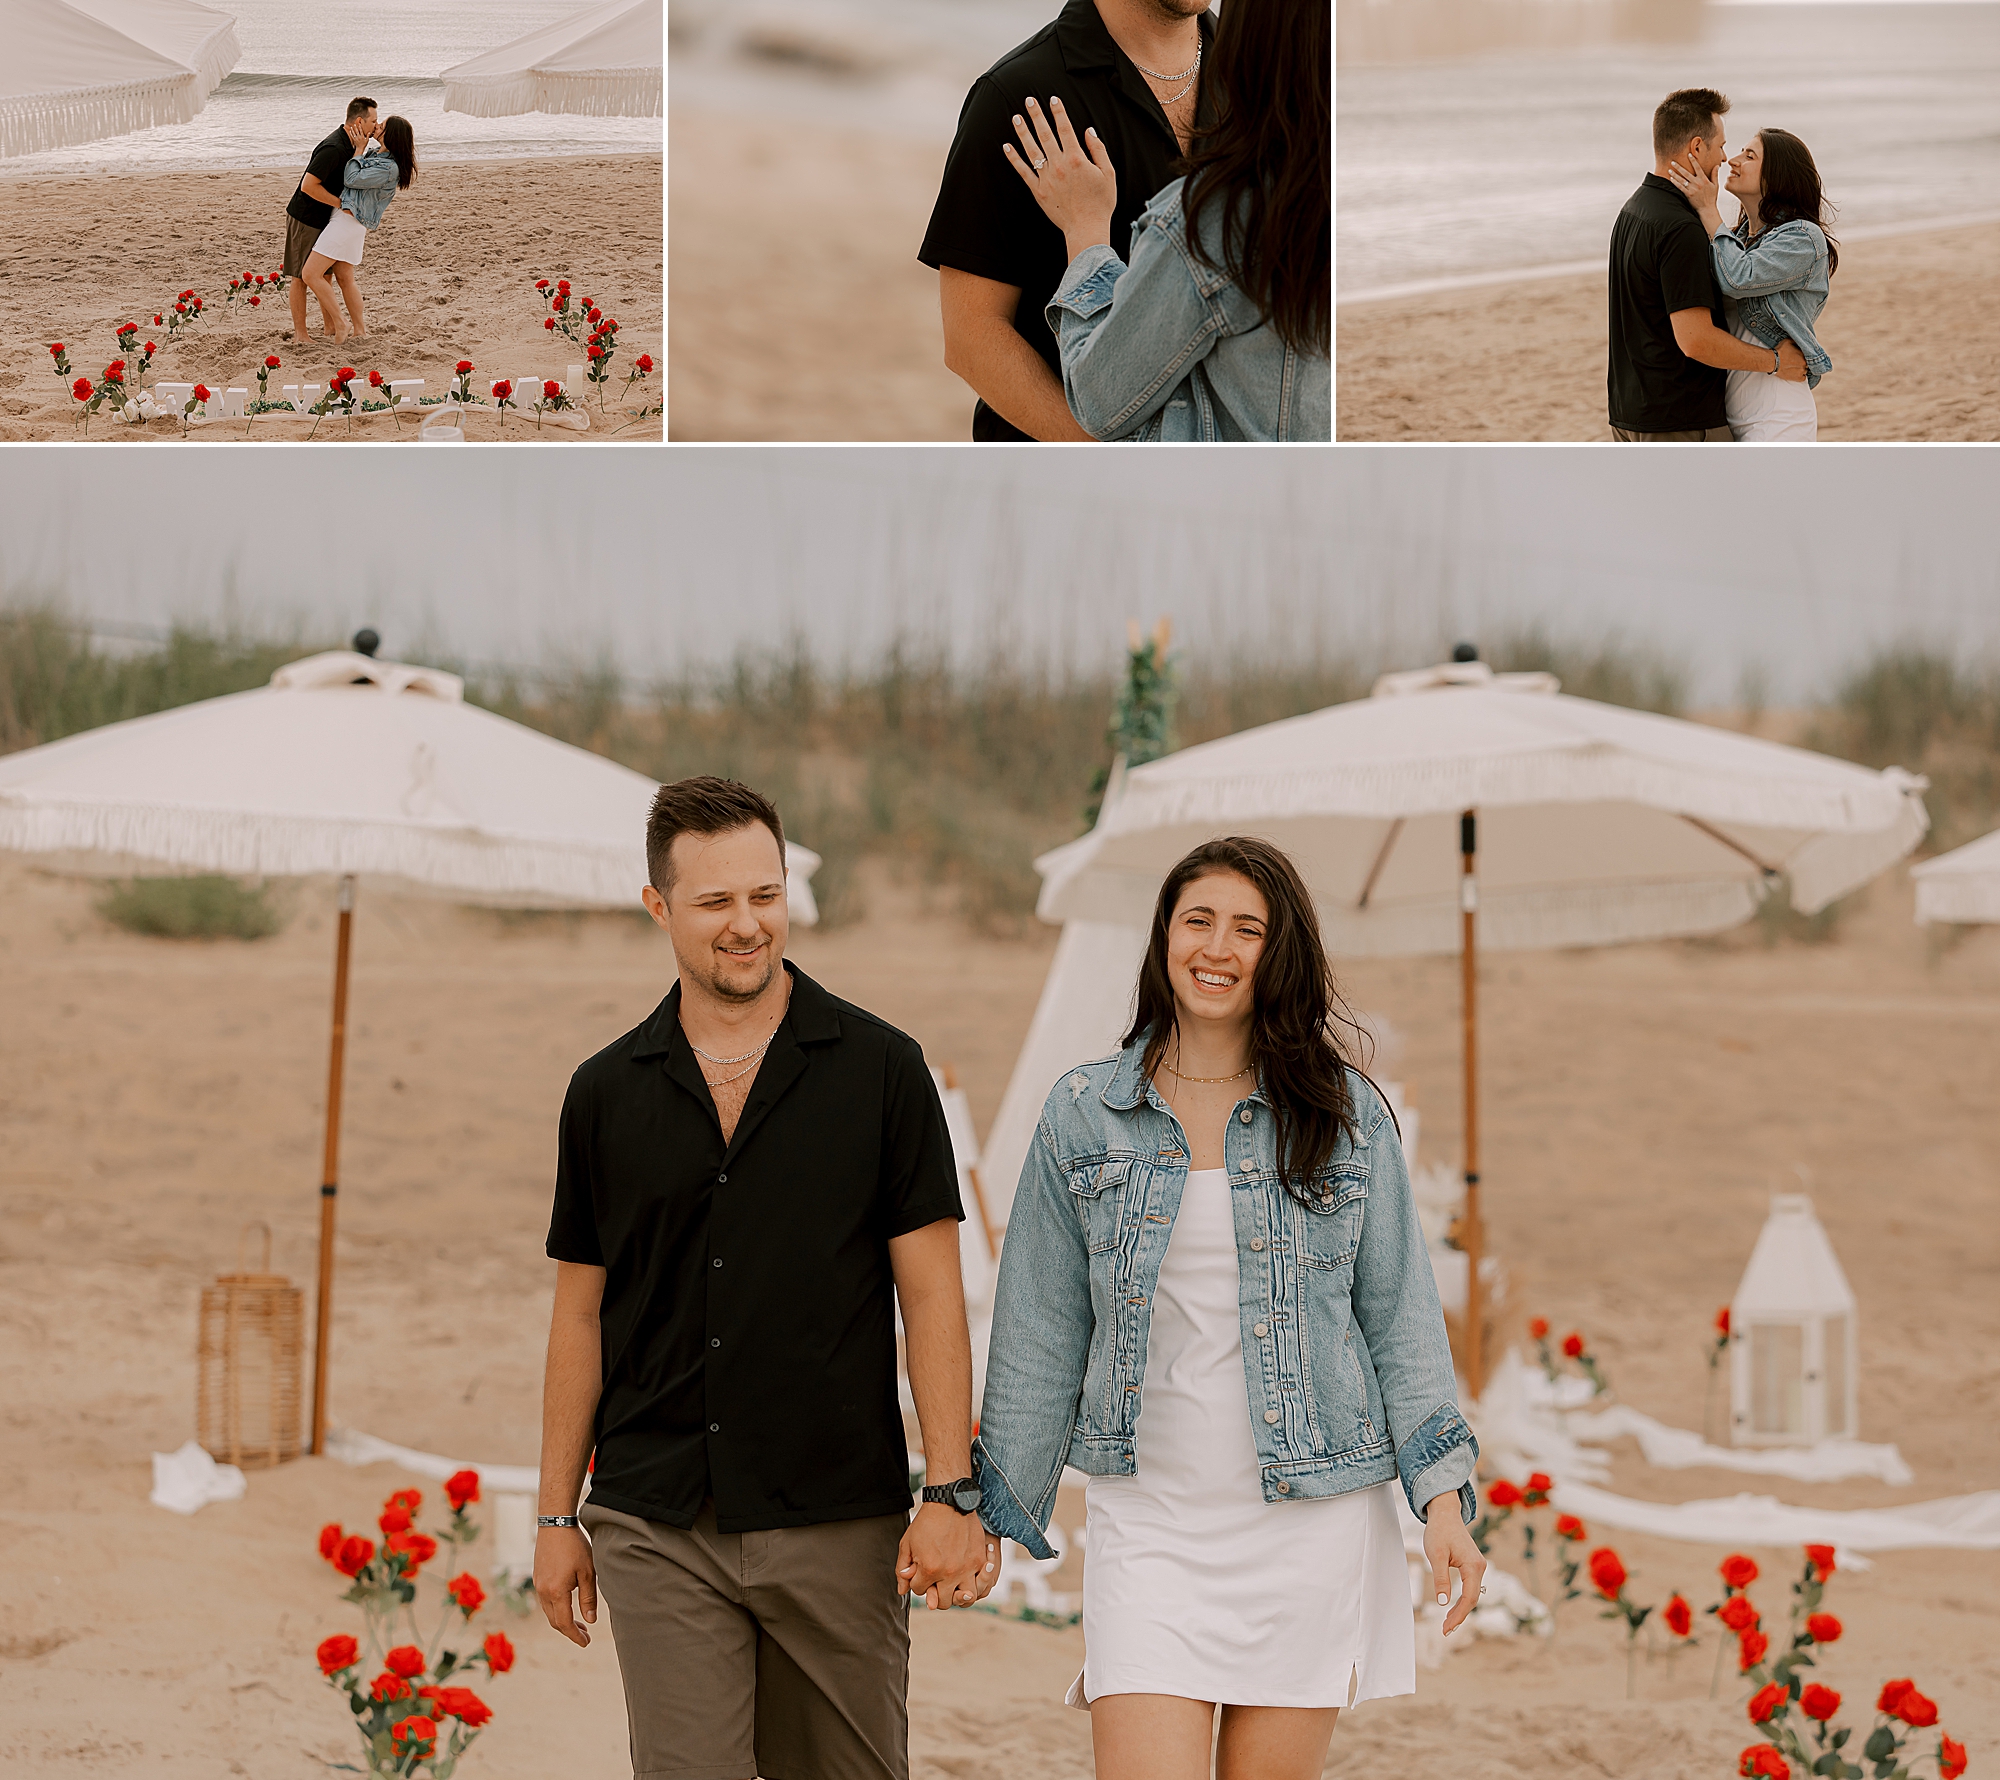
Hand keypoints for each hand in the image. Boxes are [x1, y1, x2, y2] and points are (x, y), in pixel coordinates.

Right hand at [533, 1524, 597, 1646]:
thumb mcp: (587, 1572)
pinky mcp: (537, 1577)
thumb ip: (588, 1598)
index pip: (564, 1623)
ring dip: (563, 1620)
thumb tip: (591, 1620)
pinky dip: (557, 1609)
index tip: (586, 1643)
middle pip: (554, 1621)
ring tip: (579, 1622)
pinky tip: (568, 1605)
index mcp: (556, 1592)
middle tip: (585, 1635)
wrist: (555, 1524)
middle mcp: (543, 1592)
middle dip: (570, 1631)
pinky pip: (546, 1601)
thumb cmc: (575, 1546)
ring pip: (549, 1612)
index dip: (575, 1636)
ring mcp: (538, 1584)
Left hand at [896, 1503, 989, 1609]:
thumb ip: (902, 1568)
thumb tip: (902, 1589)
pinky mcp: (980, 1560)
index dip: (917, 1582)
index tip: (920, 1572)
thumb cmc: (927, 1521)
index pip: (920, 1590)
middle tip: (936, 1583)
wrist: (950, 1502)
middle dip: (936, 1594)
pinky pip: (982, 1583)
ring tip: (954, 1586)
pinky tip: (969, 1576)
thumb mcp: (908, 1543)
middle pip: (943, 1602)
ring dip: (958, 1595)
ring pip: (966, 1599)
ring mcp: (967, 1567)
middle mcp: (949, 1572)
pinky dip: (976, 1583)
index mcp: (929, 1569)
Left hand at [1002, 97, 1116, 261]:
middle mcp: (1058, 165)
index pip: (1065, 128)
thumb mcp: (1108, 173)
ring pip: (1032, 149)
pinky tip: (1007, 146)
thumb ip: (1098, 150)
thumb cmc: (1100, 203)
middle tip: (1028, 100)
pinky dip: (1014, 159)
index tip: (1053, 98)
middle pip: (1045, 134)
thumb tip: (1088, 131)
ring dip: (1023, 131)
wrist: (1086, 228)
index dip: (1058, 111)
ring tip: (1016, 117)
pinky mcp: (1038, 191)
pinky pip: (1023, 171)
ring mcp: (1046, 178)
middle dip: (1036, 115)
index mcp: (1076, 158)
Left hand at [1423, 1493, 1486, 1637]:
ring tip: (1447, 1624)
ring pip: (1472, 1595)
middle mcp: (1480, 1567)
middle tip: (1445, 1631)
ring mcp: (1478, 1567)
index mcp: (1474, 1566)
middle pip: (1472, 1599)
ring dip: (1461, 1610)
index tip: (1446, 1628)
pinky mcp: (1472, 1566)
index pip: (1469, 1598)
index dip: (1458, 1615)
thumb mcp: (1436, 1555)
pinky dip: (1462, 1600)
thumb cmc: (1439, 1531)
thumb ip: (1441, 1578)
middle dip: (1459, 1616)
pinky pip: (1469, 1588)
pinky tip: (1452, 1609)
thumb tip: (1443, 1602)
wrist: (1444, 1514)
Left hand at [1665, 155, 1720, 222]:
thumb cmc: (1711, 197)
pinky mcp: (1688, 195)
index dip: (1693, 160)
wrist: (1707, 208)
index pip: (1698, 167)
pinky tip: (1671, 179)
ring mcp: (1692, 189)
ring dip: (1675, 174)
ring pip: (1681, 180)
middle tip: (1673, 162)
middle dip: (1679, 167)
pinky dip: (1675, 183)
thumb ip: (1714, 175)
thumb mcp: (1715, 185)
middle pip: (1686, 173)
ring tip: (1669, 170)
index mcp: (1704, 179)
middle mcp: (1697, 183)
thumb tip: (1716, 165)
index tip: (1689, 155)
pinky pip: (1680, 188)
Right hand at [1774, 338, 1807, 382]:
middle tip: (1797, 361)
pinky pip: (1803, 378)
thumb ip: (1797, 341)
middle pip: (1807, 363)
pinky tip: (1797, 373)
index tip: (1799, 356)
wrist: (1771, 362)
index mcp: (1804, 355)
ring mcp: (1801, 372)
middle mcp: (1805, 364)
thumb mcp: (1789, 341)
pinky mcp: (1797, 378)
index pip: (1809, 355)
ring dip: (1802, 369)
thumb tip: (1801, 341)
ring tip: (1796, 367)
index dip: (1804, 356)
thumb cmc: (1780, 351)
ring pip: (1806, 370)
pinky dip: (1801, 376)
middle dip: (1803, 362)